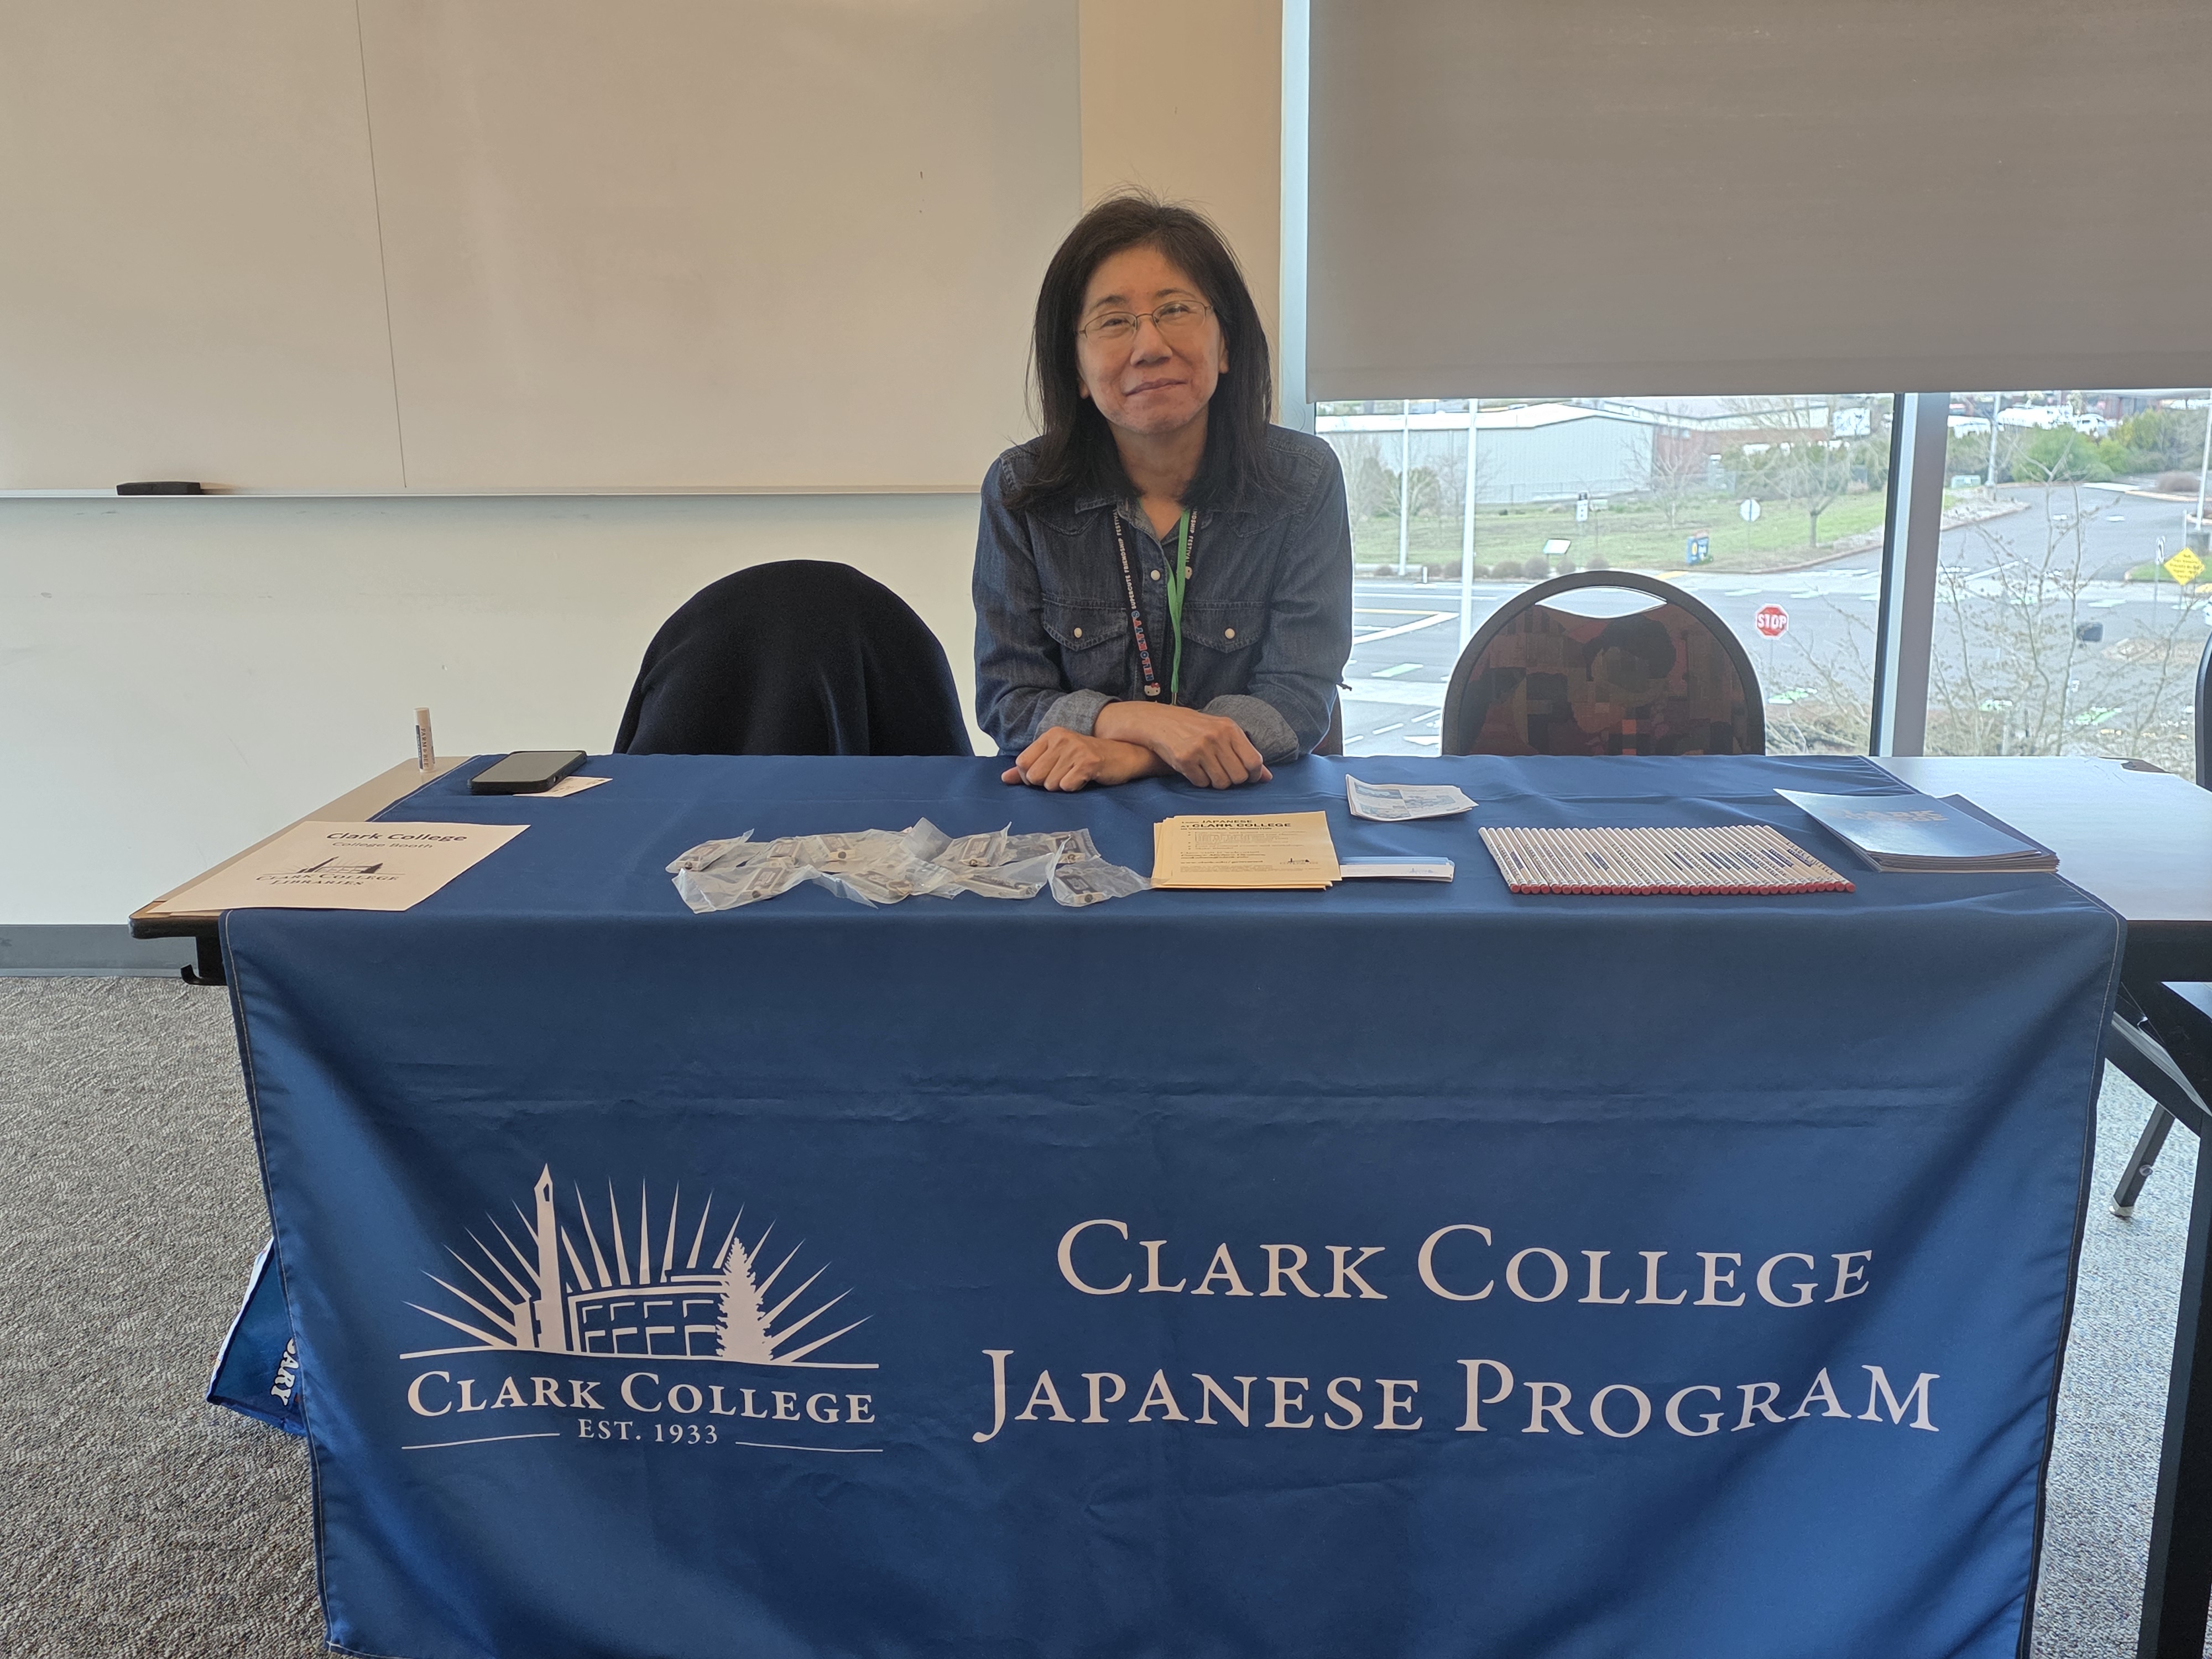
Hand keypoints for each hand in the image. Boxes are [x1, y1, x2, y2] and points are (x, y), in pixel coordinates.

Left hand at [1002, 728, 1163, 791]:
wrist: (1125, 755)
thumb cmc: (1089, 759)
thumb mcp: (1057, 758)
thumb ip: (1030, 767)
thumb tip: (1004, 779)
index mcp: (1050, 736)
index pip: (1022, 763)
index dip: (1031, 777)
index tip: (1047, 775)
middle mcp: (1060, 739)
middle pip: (1034, 776)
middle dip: (1046, 783)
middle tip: (1064, 777)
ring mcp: (1074, 750)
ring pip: (1050, 784)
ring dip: (1063, 786)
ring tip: (1076, 776)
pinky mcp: (1087, 763)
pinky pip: (1067, 786)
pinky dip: (1075, 788)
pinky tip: (1085, 779)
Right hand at [1094, 702, 1271, 788]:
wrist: (1161, 722)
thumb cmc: (1196, 728)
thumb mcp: (1223, 732)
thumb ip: (1245, 752)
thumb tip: (1267, 777)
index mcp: (1229, 728)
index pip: (1254, 761)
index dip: (1254, 775)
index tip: (1248, 776)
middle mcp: (1216, 737)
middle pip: (1238, 776)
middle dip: (1233, 780)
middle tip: (1224, 773)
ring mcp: (1200, 749)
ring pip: (1221, 783)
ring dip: (1216, 782)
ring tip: (1208, 771)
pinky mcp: (1184, 760)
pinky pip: (1201, 783)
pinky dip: (1200, 781)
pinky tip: (1195, 770)